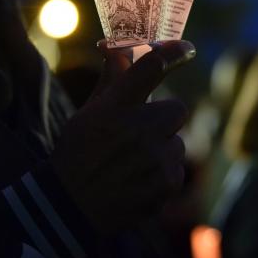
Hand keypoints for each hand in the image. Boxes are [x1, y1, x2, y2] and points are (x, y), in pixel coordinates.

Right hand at [49, 40, 195, 234]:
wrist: (70, 208)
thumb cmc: (77, 154)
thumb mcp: (87, 114)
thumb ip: (111, 82)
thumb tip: (118, 50)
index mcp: (115, 107)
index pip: (151, 67)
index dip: (173, 53)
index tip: (187, 49)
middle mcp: (138, 129)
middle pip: (176, 109)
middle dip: (163, 118)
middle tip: (141, 131)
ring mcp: (155, 159)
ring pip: (177, 142)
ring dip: (162, 150)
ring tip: (133, 164)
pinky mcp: (167, 184)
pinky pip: (176, 169)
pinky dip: (162, 176)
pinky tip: (137, 182)